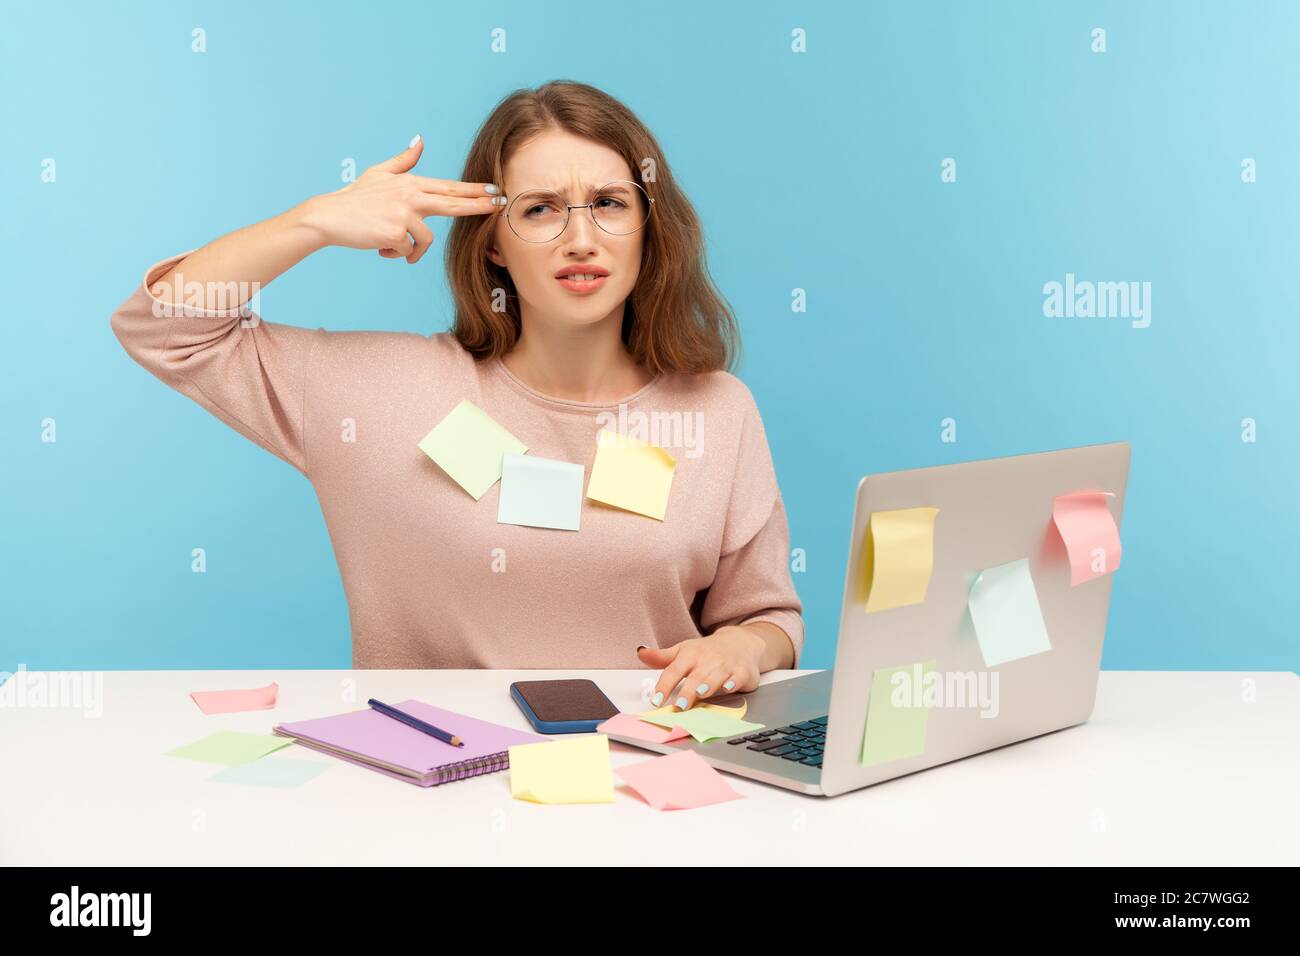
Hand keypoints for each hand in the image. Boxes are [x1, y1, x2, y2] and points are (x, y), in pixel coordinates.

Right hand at [295, 135, 503, 263]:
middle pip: (453, 204)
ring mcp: (403, 214)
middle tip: (500, 206)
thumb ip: (404, 160)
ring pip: (424, 241)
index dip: (474, 190)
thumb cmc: (354, 198)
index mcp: (409, 183)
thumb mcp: (379, 173)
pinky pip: (407, 252)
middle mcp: (410, 196)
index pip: (449, 187)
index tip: (495, 190)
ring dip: (410, 250)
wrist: (328, 216)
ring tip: (389, 245)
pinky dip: (395, 254)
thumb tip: (420, 140)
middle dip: (479, 206)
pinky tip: (380, 247)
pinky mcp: (395, 232)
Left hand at [636, 626, 765, 711]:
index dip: (664, 685)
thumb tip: (641, 652)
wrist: (739, 641)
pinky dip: (733, 682)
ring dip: (708, 686)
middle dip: (687, 691)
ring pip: (715, 677)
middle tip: (679, 705)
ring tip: (700, 694)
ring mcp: (725, 665)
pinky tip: (728, 688)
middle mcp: (707, 659)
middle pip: (695, 677)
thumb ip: (662, 657)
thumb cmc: (707, 650)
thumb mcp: (683, 651)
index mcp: (690, 654)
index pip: (673, 670)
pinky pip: (738, 677)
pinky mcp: (742, 671)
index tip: (656, 700)